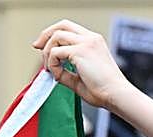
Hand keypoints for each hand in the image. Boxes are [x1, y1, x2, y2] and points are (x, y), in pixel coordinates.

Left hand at [32, 20, 152, 136]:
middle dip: (45, 35)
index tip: (43, 47)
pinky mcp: (80, 52)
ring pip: (56, 36)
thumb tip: (51, 71)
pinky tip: (58, 75)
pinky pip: (56, 52)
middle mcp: (90, 38)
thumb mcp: (80, 78)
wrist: (115, 94)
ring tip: (52, 70)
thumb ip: (66, 72)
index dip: (53, 34)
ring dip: (48, 53)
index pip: (69, 28)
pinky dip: (52, 64)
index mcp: (93, 41)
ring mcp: (86, 43)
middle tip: (37, 47)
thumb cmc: (103, 90)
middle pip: (61, 25)